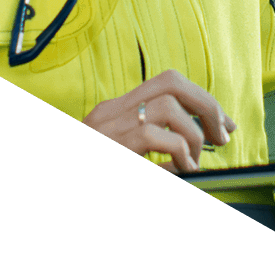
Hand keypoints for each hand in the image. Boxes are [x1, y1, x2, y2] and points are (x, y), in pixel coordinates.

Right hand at [82, 69, 235, 173]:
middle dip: (206, 105)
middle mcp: (110, 113)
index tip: (222, 123)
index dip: (201, 99)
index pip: (165, 84)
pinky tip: (183, 168)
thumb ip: (153, 154)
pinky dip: (178, 150)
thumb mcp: (128, 154)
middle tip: (223, 134)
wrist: (51, 193)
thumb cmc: (96, 179)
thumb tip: (191, 158)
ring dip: (193, 133)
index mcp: (114, 113)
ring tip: (194, 161)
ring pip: (167, 104)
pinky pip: (153, 135)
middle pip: (171, 82)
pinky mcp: (113, 143)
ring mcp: (107, 127)